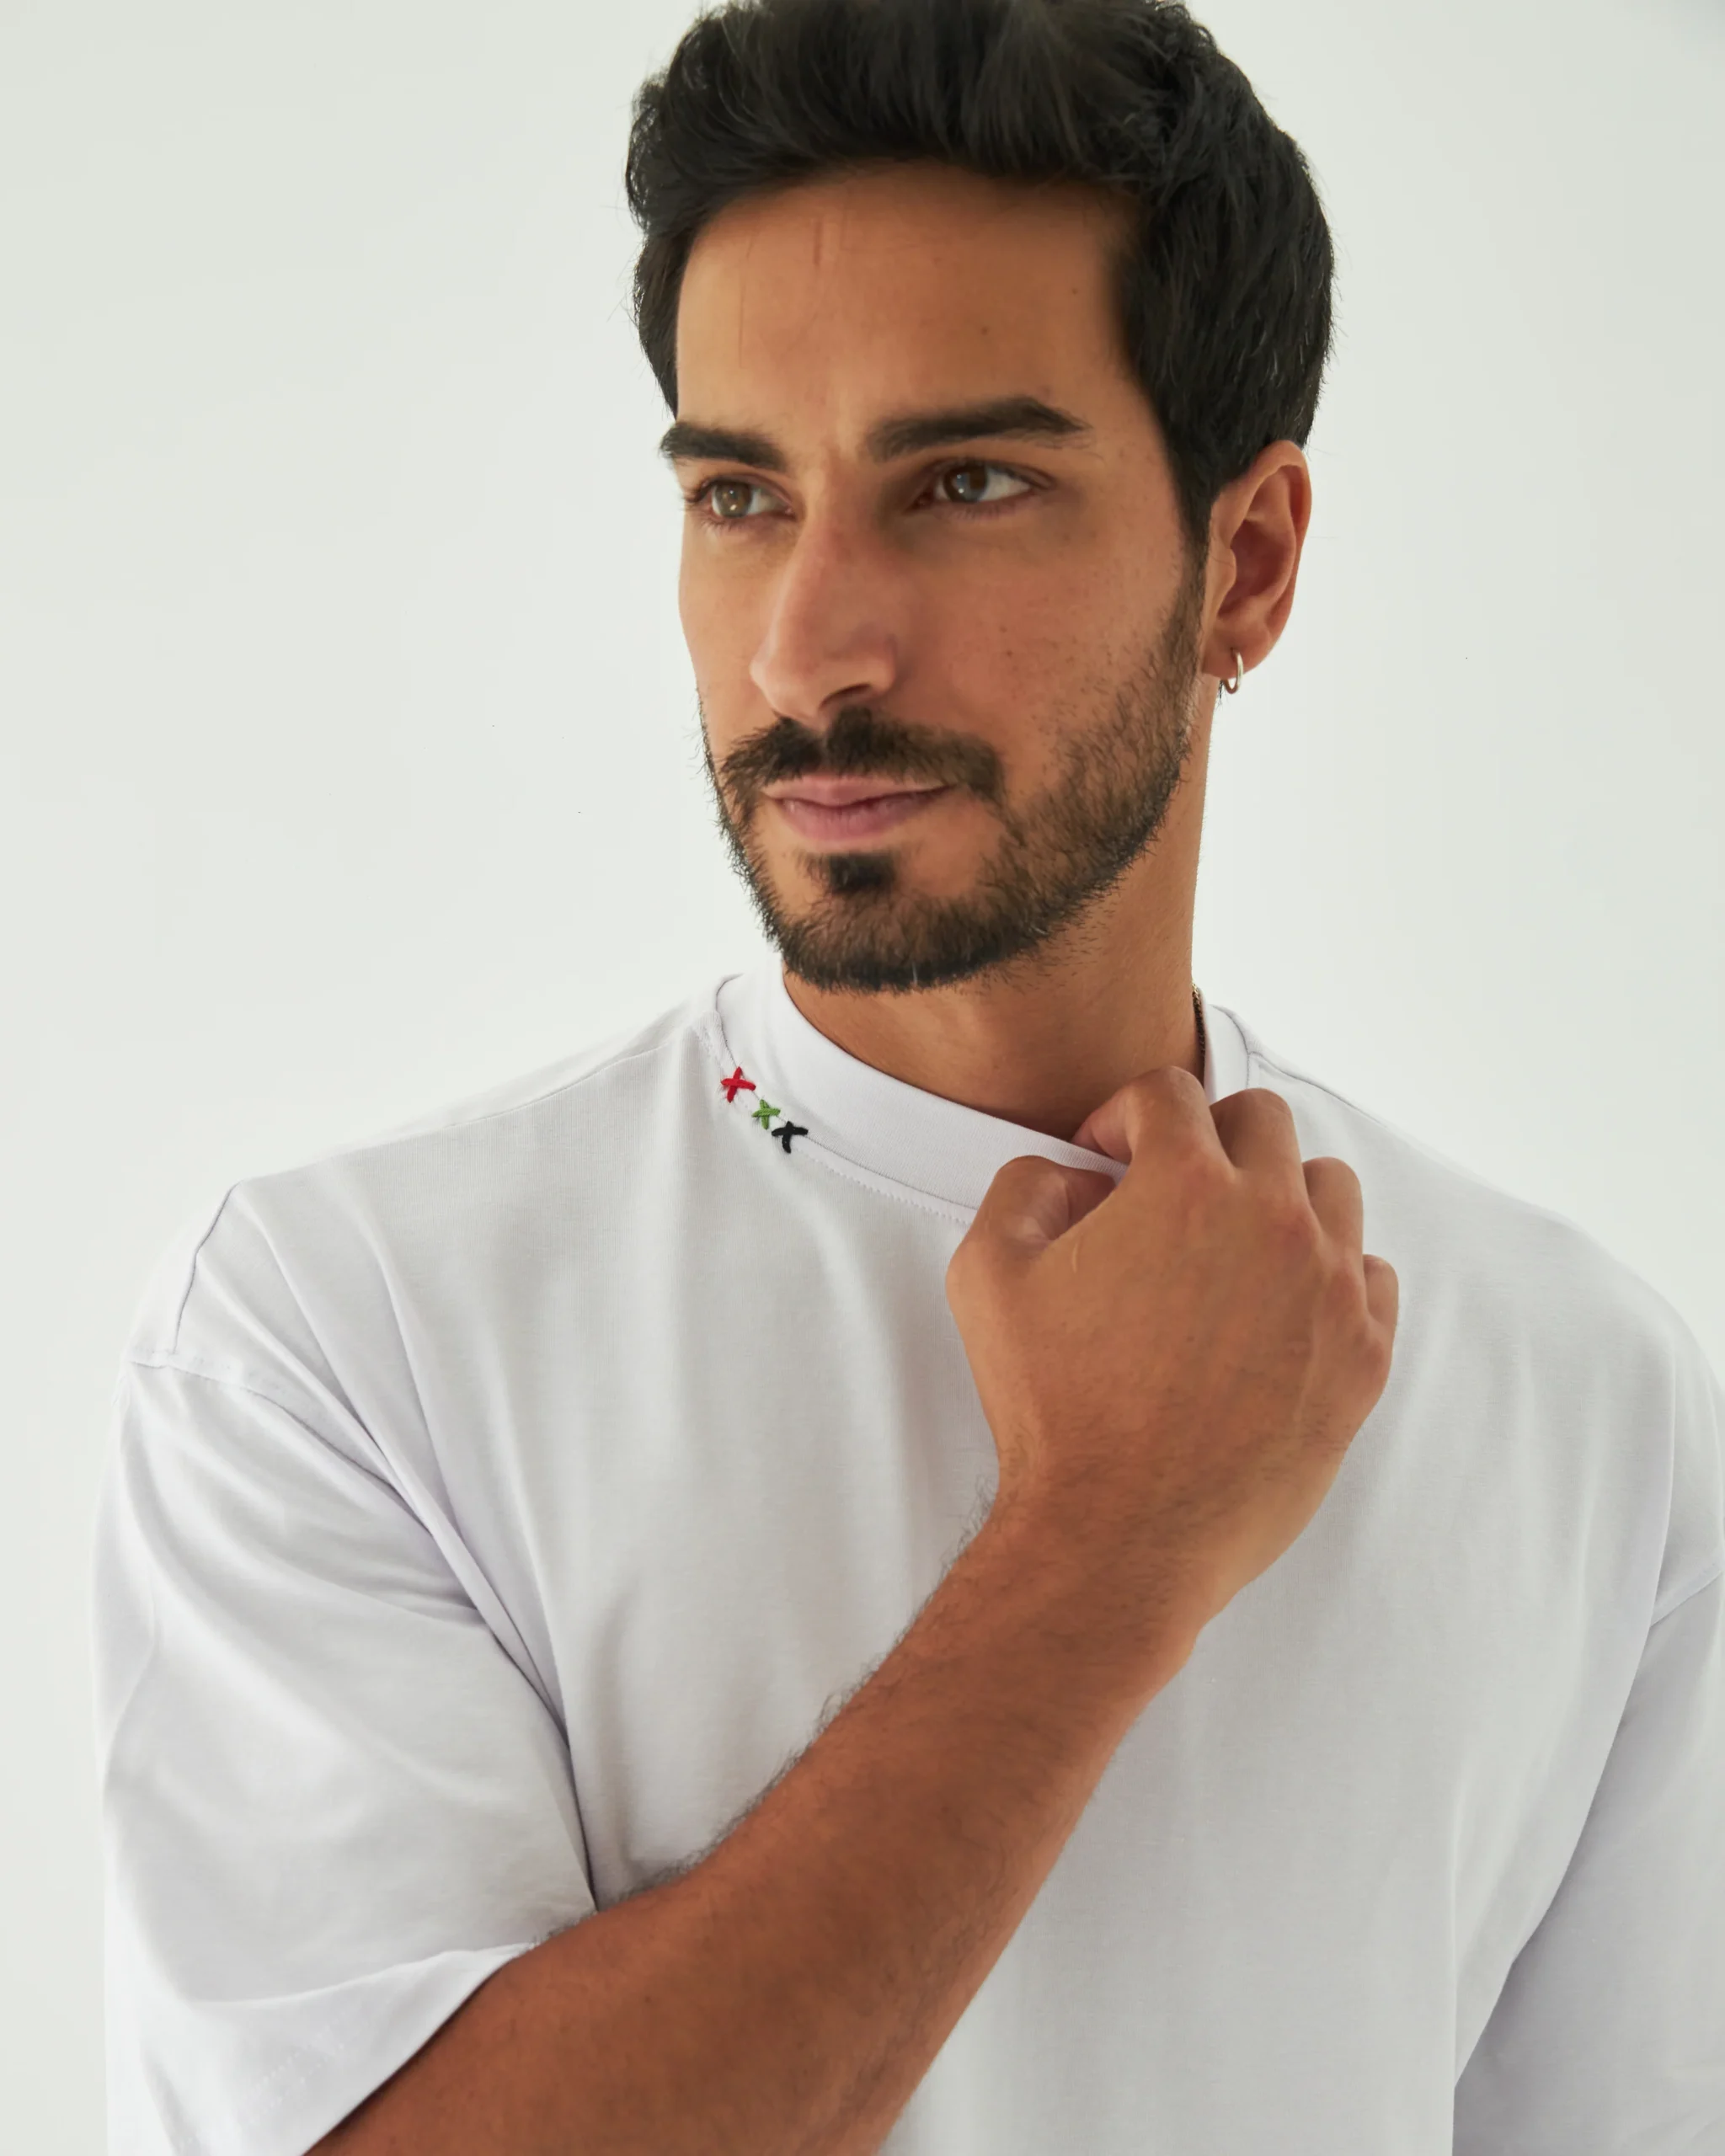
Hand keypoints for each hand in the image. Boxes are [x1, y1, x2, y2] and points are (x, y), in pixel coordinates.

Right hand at [946, 1069, 1397, 1669]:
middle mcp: (1275, 1221)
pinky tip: (1272, 1310)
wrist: (1119, 1537)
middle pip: (1263, 1120)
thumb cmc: (1051, 1410)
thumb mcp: (987, 1273)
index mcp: (1186, 1185)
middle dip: (1207, 1139)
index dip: (1122, 1116)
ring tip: (1229, 1248)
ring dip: (1277, 1196)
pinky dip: (1327, 1274)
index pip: (1169, 1091)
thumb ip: (1025, 1185)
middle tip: (1167, 1194)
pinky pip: (1369, 1274)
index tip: (1107, 1159)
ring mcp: (1331, 1289)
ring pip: (1330, 1187)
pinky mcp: (1363, 1357)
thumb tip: (1075, 1175)